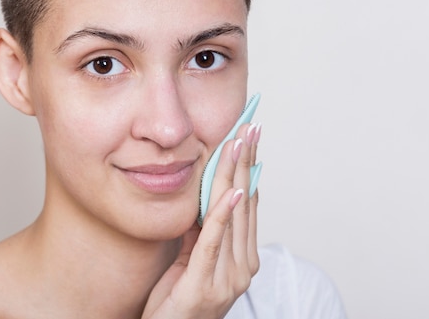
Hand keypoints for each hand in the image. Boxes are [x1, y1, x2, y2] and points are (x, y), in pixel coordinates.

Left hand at [142, 123, 260, 318]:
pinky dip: (223, 213)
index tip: (251, 138)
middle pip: (246, 202)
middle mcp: (243, 266)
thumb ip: (203, 230)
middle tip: (250, 127)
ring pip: (233, 215)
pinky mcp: (206, 285)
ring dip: (236, 175)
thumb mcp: (192, 260)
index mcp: (244, 258)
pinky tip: (232, 190)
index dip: (251, 168)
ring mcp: (229, 277)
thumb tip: (205, 197)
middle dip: (247, 161)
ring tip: (239, 143)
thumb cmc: (177, 303)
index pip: (250, 203)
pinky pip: (214, 241)